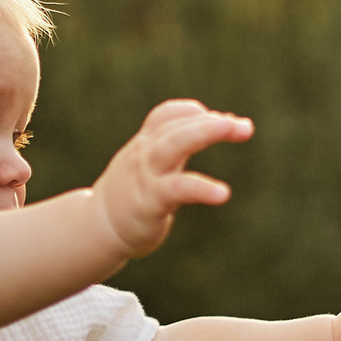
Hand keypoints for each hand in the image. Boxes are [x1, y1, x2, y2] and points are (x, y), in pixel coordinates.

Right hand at [89, 100, 252, 257]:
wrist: (99, 228)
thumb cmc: (133, 194)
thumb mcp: (152, 164)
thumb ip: (183, 145)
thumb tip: (225, 122)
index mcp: (145, 144)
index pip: (166, 116)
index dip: (193, 113)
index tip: (221, 120)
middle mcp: (144, 154)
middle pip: (174, 127)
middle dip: (208, 122)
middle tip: (241, 125)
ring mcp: (145, 176)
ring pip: (172, 146)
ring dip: (203, 132)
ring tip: (232, 127)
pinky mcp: (149, 202)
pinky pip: (176, 189)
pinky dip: (201, 188)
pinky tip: (222, 193)